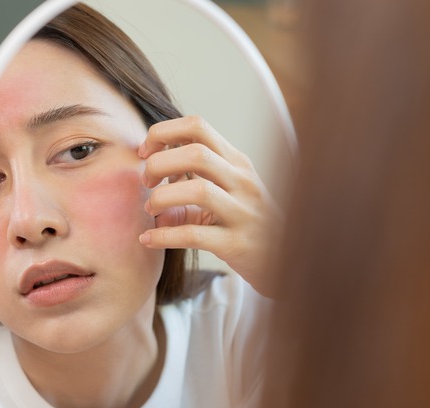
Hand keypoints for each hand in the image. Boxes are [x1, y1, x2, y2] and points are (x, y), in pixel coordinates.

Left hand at [138, 116, 279, 295]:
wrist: (285, 259)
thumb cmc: (245, 221)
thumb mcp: (225, 191)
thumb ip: (190, 178)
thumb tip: (149, 173)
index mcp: (236, 162)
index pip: (197, 126)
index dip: (163, 133)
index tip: (145, 152)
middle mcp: (242, 181)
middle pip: (195, 153)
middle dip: (159, 163)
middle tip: (146, 182)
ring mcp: (243, 212)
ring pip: (198, 190)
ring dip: (162, 197)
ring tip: (150, 210)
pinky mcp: (236, 244)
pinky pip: (194, 235)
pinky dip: (164, 236)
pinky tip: (148, 239)